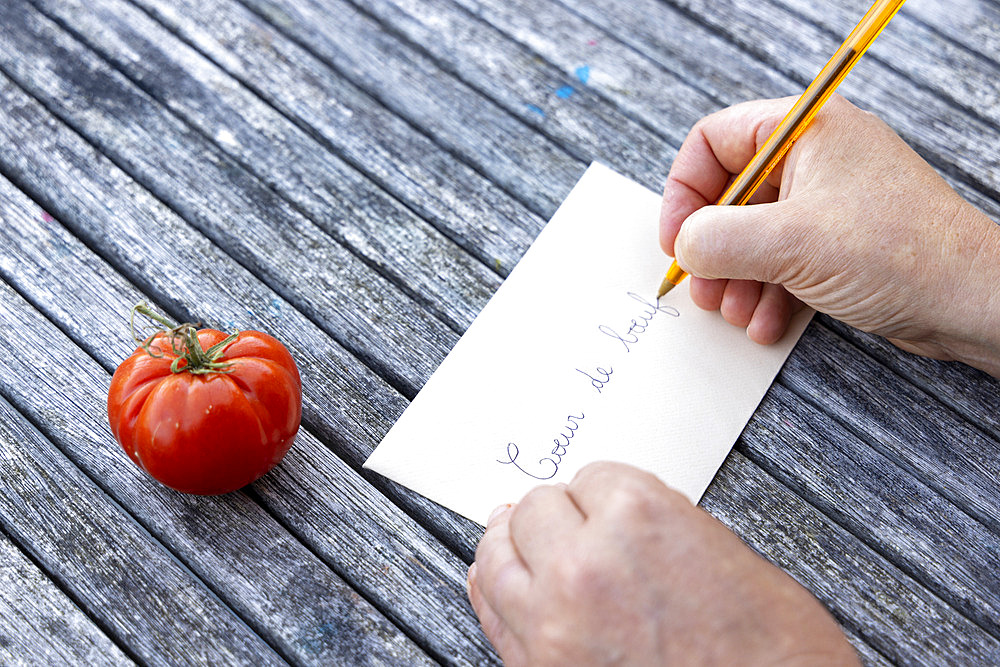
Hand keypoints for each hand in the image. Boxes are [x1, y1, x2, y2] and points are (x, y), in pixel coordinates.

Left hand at [467, 462, 858, 664]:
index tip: (601, 501)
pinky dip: (493, 588)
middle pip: (536, 508)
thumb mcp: (728, 556)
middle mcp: (586, 564)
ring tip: (516, 537)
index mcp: (639, 517)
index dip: (601, 492)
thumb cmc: (772, 655)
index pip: (591, 476)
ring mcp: (554, 622)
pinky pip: (491, 612)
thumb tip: (621, 521)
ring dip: (513, 543)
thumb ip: (662, 525)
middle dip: (558, 513)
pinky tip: (496, 577)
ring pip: (499, 555)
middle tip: (570, 522)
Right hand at [660, 94, 999, 376]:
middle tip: (701, 285)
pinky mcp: (838, 243)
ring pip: (753, 234)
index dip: (685, 190)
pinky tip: (767, 321)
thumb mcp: (788, 242)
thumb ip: (718, 239)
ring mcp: (827, 203)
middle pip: (730, 194)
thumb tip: (684, 246)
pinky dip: (766, 292)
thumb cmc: (898, 253)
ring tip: (734, 311)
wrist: (970, 301)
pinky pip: (781, 262)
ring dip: (736, 278)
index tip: (676, 238)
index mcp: (804, 130)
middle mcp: (814, 159)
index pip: (714, 141)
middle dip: (711, 247)